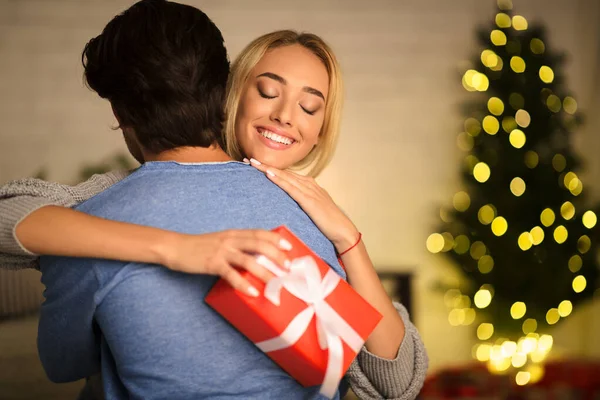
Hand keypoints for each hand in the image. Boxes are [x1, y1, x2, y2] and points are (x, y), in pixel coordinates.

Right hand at [163, 229, 291, 296]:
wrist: (175, 247)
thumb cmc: (199, 247)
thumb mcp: (220, 241)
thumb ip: (236, 246)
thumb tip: (254, 258)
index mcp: (234, 233)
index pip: (259, 233)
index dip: (275, 238)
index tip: (289, 247)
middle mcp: (230, 240)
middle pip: (259, 245)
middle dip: (276, 256)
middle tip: (288, 268)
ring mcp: (222, 251)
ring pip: (248, 260)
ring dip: (265, 272)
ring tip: (276, 283)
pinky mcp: (212, 263)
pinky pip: (231, 274)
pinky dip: (243, 284)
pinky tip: (252, 292)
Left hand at [245, 158, 358, 251]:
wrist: (343, 231)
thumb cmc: (329, 224)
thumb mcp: (313, 210)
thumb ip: (302, 205)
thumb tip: (290, 207)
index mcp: (310, 186)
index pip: (287, 175)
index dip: (271, 169)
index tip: (256, 166)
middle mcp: (309, 184)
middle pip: (284, 172)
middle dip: (265, 166)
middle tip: (249, 160)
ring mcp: (310, 191)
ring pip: (285, 177)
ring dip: (268, 169)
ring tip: (254, 163)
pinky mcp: (310, 200)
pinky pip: (291, 188)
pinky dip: (280, 180)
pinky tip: (269, 174)